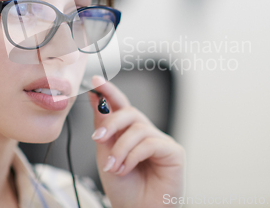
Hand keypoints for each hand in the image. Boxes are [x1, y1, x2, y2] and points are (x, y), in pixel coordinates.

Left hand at [88, 75, 185, 207]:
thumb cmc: (124, 189)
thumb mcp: (105, 154)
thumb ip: (103, 127)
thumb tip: (97, 99)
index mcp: (129, 132)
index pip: (120, 106)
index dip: (109, 91)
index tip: (95, 81)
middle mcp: (146, 133)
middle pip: (130, 112)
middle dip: (111, 123)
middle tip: (98, 139)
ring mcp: (161, 141)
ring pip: (137, 129)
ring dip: (120, 149)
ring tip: (113, 167)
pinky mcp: (173, 152)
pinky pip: (150, 143)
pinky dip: (133, 156)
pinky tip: (126, 169)